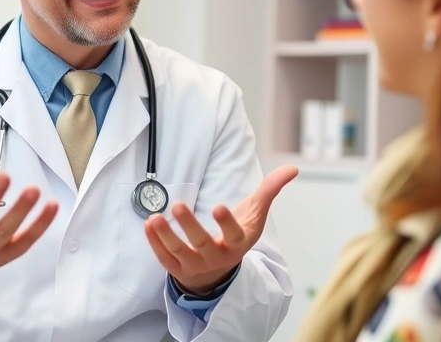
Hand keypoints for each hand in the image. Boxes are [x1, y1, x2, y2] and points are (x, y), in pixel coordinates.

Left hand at [144, 165, 298, 294]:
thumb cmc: (237, 235)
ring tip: (155, 217)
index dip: (227, 223)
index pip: (234, 235)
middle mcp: (217, 257)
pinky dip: (155, 243)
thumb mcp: (254, 215)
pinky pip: (164, 258)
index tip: (219, 206)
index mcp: (238, 243)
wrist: (219, 272)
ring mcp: (196, 265)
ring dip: (166, 235)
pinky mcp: (177, 269)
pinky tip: (148, 224)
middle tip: (179, 205)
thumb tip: (293, 168)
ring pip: (179, 252)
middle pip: (202, 243)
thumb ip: (270, 190)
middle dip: (190, 226)